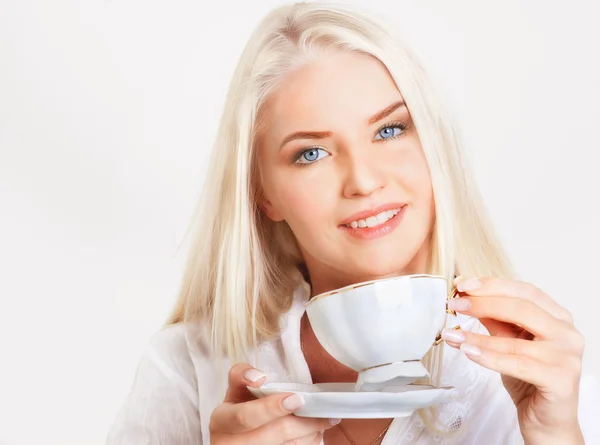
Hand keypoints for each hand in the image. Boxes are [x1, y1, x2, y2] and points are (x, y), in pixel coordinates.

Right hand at [209, 363, 338, 443]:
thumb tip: (259, 377)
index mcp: (223, 421)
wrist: (231, 440)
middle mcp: (233, 443)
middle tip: (324, 413)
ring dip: (311, 433)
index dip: (270, 408)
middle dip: (304, 423)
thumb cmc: (237, 410)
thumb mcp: (234, 392)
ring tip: (325, 420)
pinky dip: (308, 442)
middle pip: (276, 433)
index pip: (245, 416)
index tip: (295, 398)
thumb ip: (243, 376)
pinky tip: (316, 432)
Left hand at [443, 277, 584, 443]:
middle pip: (522, 308)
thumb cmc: (528, 379)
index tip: (461, 285)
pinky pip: (518, 364)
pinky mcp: (561, 380)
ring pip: (515, 339)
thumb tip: (465, 296)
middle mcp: (567, 333)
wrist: (546, 421)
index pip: (524, 291)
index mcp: (558, 317)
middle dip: (482, 303)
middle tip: (454, 304)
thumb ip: (493, 319)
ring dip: (477, 335)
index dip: (491, 285)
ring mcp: (567, 356)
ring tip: (451, 333)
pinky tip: (468, 352)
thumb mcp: (507, 341)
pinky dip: (489, 357)